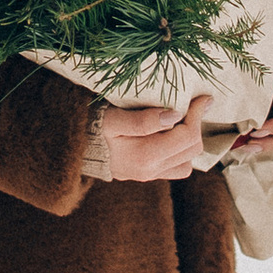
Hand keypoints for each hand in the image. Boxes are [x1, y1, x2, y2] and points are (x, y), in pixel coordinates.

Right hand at [90, 94, 212, 181]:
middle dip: (196, 125)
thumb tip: (175, 114)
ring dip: (189, 141)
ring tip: (182, 121)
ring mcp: (149, 175)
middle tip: (192, 104)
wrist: (71, 150)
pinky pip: (175, 167)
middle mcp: (151, 171)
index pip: (187, 137)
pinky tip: (171, 135)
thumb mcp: (113, 119)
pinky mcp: (146, 174)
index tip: (201, 96)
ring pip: (187, 162)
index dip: (197, 114)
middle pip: (192, 150)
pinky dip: (179, 152)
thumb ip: (143, 120)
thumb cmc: (91, 128)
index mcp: (145, 157)